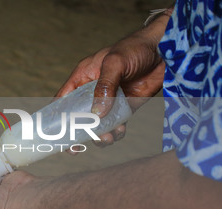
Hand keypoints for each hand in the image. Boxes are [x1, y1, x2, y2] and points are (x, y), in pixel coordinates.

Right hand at [56, 10, 170, 146]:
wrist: (165, 49)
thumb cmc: (136, 48)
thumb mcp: (115, 63)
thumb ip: (104, 86)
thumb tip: (97, 113)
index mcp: (84, 77)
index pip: (64, 99)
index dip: (58, 117)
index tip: (56, 135)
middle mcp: (93, 90)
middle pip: (79, 117)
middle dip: (79, 133)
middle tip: (77, 149)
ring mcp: (109, 100)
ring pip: (98, 124)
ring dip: (100, 135)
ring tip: (107, 139)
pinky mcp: (125, 106)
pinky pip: (116, 124)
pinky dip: (117, 132)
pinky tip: (120, 132)